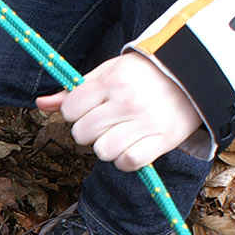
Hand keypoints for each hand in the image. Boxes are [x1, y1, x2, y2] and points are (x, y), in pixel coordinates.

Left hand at [37, 54, 202, 170]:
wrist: (194, 74)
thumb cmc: (143, 74)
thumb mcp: (108, 72)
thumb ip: (74, 91)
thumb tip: (40, 104)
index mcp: (112, 81)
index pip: (71, 109)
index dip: (74, 113)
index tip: (88, 109)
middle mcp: (127, 101)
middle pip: (83, 133)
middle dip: (87, 132)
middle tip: (104, 123)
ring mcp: (145, 122)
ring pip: (102, 151)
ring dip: (105, 147)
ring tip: (118, 135)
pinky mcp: (162, 140)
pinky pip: (128, 162)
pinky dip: (125, 160)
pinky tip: (130, 148)